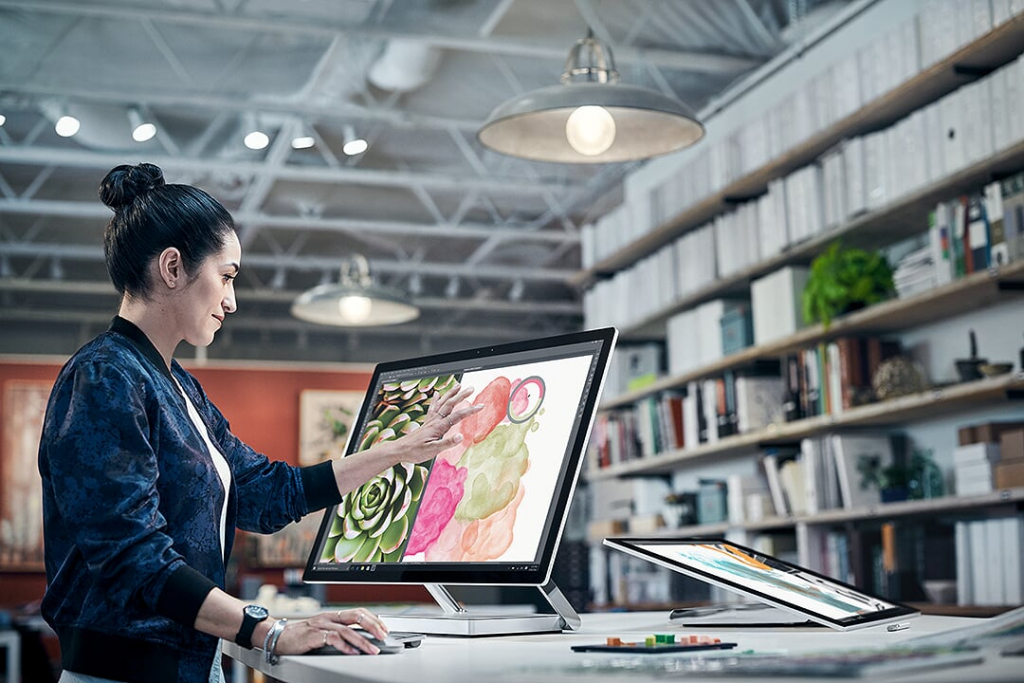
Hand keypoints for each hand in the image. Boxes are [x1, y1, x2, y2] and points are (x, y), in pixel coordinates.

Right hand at [273, 607, 388, 655]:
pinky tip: (352, 652)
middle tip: (383, 636)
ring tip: (372, 649)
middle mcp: (328, 617)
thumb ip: (338, 633)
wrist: (277, 637)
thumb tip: (359, 640)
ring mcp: (321, 625)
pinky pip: (332, 638)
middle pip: (356, 616)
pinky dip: (344, 646)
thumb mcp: (322, 632)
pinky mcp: (313, 635)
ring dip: (362, 641)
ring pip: (347, 630)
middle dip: (373, 626)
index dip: (373, 619)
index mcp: (333, 616)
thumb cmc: (300, 636)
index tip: (384, 629)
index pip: (358, 612)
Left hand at [391, 383, 481, 463]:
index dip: (470, 410)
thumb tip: (460, 437)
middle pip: (450, 404)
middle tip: (471, 388)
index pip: (457, 416)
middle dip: (461, 395)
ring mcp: (430, 420)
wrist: (400, 450)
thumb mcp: (432, 451)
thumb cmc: (415, 451)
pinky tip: (437, 394)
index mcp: (438, 427)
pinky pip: (433, 407)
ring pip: (442, 403)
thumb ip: (447, 443)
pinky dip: (436, 399)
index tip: (480, 406)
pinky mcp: (426, 422)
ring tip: (458, 386)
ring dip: (451, 393)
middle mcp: (435, 421)